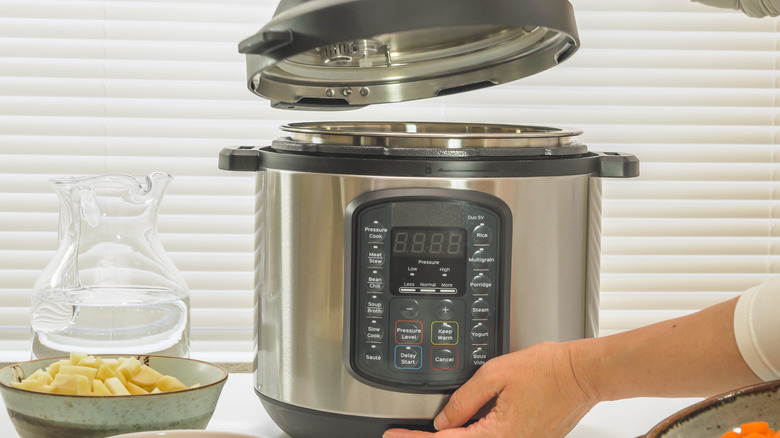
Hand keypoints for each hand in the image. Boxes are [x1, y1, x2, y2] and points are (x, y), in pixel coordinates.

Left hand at [383, 342, 596, 437]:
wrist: (582, 374)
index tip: (394, 434)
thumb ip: (464, 399)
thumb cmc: (549, 370)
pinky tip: (463, 424)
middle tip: (406, 433)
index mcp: (499, 434)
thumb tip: (443, 419)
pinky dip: (474, 433)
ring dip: (453, 437)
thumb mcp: (496, 375)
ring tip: (428, 429)